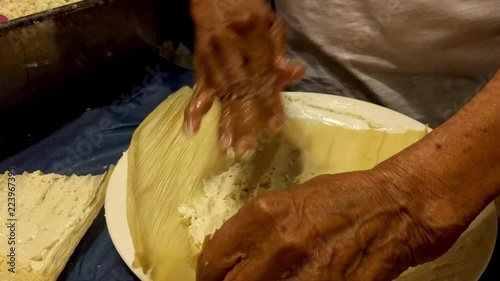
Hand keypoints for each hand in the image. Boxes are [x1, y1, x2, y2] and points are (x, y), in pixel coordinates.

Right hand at [185, 0, 304, 156]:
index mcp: (253, 40)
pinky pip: (196, 89)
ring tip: (228, 149)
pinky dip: (193, 110)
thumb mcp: (270, 21)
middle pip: (240, 91)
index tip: (275, 127)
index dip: (270, 103)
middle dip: (245, 122)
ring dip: (224, 123)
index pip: (263, 77)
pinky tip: (190, 130)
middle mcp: (232, 53)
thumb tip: (294, 74)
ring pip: (220, 96)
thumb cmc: (247, 8)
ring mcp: (213, 62)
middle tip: (248, 148)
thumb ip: (279, 49)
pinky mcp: (200, 66)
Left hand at [196, 167, 469, 280]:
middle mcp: (281, 245)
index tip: (214, 279)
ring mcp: (309, 272)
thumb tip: (233, 255)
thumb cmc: (344, 196)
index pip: (214, 259)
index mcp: (265, 213)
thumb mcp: (292, 198)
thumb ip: (259, 228)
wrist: (398, 206)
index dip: (209, 276)